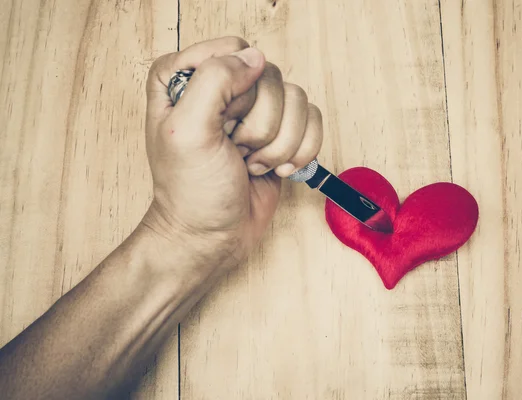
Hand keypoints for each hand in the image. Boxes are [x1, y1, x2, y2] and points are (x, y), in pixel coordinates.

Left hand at [141, 37, 322, 278]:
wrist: (213, 236)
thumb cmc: (193, 191)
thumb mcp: (187, 132)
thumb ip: (215, 81)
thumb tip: (256, 59)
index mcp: (185, 77)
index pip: (233, 51)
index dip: (235, 91)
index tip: (220, 125)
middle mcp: (222, 87)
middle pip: (270, 76)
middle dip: (260, 126)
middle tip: (236, 151)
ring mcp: (255, 110)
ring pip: (297, 100)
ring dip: (280, 144)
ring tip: (252, 164)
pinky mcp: (281, 131)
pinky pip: (312, 120)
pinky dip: (299, 151)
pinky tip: (275, 169)